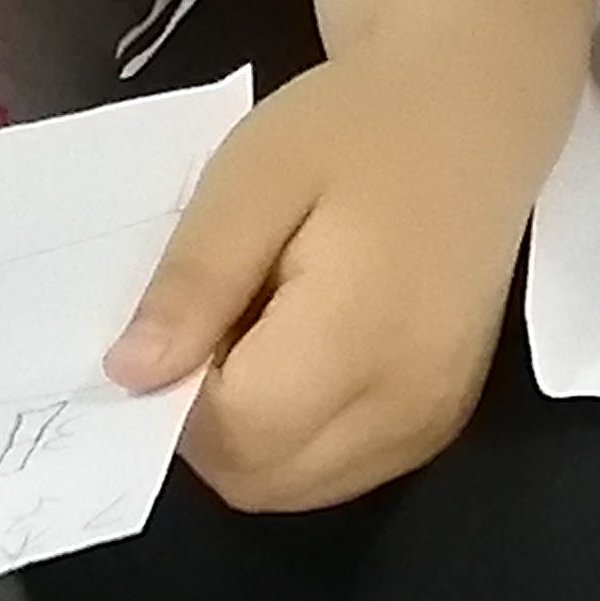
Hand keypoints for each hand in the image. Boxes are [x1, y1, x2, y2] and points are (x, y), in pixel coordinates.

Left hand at [112, 55, 561, 513]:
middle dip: (211, 422)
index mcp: (362, 336)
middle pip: (261, 477)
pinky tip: (304, 358)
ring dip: (252, 437)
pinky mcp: (440, 424)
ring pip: (295, 489)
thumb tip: (129, 376)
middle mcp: (407, 405)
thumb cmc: (356, 129)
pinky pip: (340, 473)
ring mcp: (431, 423)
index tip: (184, 316)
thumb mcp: (251, 177)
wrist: (470, 112)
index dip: (179, 390)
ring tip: (263, 333)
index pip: (232, 432)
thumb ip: (194, 281)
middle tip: (217, 321)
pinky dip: (297, 438)